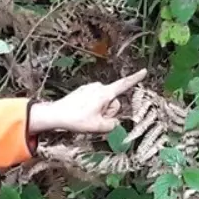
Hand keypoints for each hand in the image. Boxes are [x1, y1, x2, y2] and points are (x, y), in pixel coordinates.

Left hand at [28, 68, 147, 134]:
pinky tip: (79, 113)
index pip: (124, 85)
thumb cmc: (76, 120)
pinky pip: (93, 101)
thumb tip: (113, 123)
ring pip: (103, 102)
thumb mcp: (98, 127)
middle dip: (107, 112)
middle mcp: (98, 87)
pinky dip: (90, 108)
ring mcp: (90, 88)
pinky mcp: (83, 91)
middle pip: (113, 102)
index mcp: (105, 93)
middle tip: (93, 119)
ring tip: (84, 116)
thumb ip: (112, 125)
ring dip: (98, 111)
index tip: (144, 71)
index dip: (135, 79)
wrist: (55, 115)